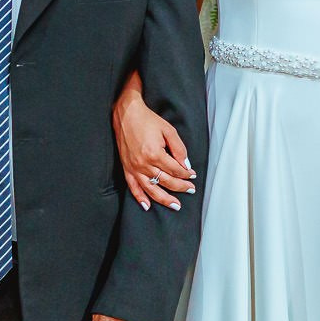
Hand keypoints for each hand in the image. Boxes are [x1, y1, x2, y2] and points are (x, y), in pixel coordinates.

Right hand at [114, 88, 194, 211]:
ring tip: (175, 205)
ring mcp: (134, 168)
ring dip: (164, 199)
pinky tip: (147, 206)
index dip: (186, 174)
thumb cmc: (147, 120)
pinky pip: (133, 187)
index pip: (175, 170)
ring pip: (151, 190)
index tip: (193, 175)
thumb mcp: (169, 130)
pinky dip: (140, 198)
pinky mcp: (126, 168)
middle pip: (166, 181)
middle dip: (181, 187)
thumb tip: (186, 166)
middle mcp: (144, 164)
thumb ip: (179, 149)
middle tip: (191, 190)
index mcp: (155, 154)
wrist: (126, 114)